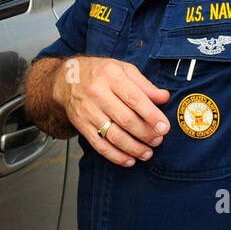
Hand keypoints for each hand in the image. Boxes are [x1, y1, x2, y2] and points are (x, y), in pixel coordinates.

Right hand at [54, 56, 169, 166]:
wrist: (66, 79)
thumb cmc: (100, 73)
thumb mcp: (123, 69)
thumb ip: (144, 85)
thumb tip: (164, 97)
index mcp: (111, 76)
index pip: (134, 98)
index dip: (151, 115)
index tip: (164, 127)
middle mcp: (97, 93)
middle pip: (126, 119)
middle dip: (146, 134)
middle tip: (158, 140)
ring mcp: (88, 111)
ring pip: (113, 135)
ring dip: (134, 148)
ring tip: (147, 152)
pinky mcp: (81, 125)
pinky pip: (99, 145)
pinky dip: (116, 156)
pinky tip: (129, 160)